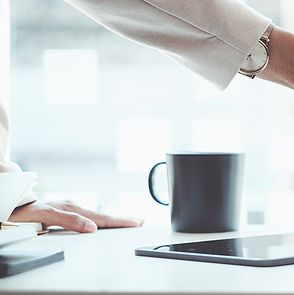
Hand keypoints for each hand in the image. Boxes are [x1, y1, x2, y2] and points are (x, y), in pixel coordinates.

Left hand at [8, 200, 142, 232]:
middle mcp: (73, 208)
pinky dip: (99, 220)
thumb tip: (92, 227)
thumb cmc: (24, 214)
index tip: (136, 222)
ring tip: (126, 223)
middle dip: (122, 220)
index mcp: (73, 209)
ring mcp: (69, 209)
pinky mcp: (65, 213)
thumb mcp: (46, 217)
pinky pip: (87, 217)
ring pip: (96, 216)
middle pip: (102, 216)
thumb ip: (69, 220)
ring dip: (112, 220)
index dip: (120, 221)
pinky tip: (101, 223)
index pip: (101, 218)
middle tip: (139, 222)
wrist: (10, 207)